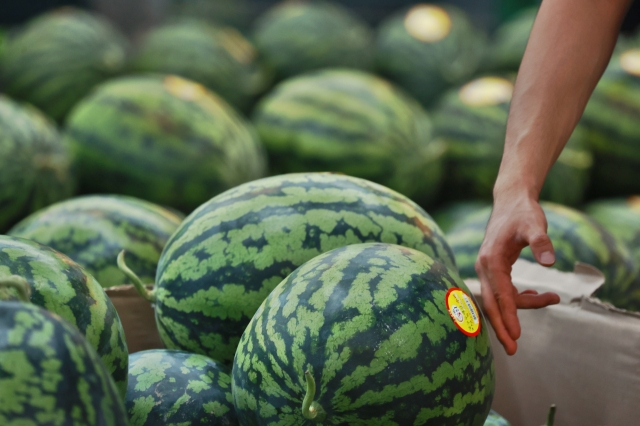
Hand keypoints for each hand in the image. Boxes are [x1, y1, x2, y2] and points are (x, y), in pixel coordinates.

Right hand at [475, 194, 560, 354]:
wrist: (510, 202)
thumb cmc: (522, 213)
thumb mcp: (534, 225)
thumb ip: (541, 242)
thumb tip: (550, 262)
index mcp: (491, 260)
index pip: (500, 294)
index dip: (509, 315)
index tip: (516, 335)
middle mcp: (484, 267)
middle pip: (491, 304)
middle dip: (502, 327)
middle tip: (513, 350)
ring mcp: (487, 270)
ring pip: (500, 299)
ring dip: (522, 307)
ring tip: (552, 299)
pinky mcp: (494, 270)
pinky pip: (504, 292)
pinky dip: (520, 297)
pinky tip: (540, 295)